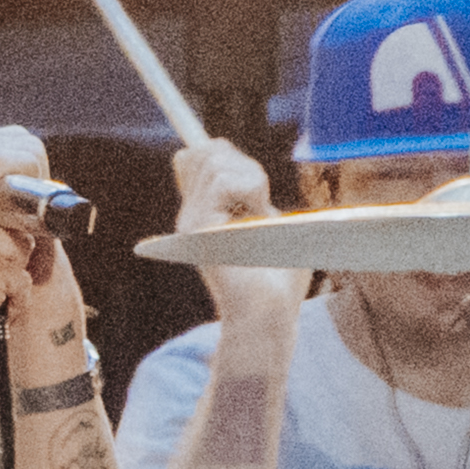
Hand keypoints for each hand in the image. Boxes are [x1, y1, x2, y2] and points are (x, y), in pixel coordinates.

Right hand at [171, 131, 308, 340]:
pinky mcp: (200, 231)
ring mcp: (192, 223)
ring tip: (262, 211)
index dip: (224, 155)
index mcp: (203, 214)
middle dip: (242, 162)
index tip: (255, 185)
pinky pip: (223, 181)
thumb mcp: (270, 225)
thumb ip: (258, 199)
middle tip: (262, 199)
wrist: (269, 315)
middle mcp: (191, 216)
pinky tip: (259, 214)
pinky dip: (250, 187)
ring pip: (215, 161)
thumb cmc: (278, 278)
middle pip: (206, 153)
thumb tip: (255, 171)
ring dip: (250, 177)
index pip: (194, 158)